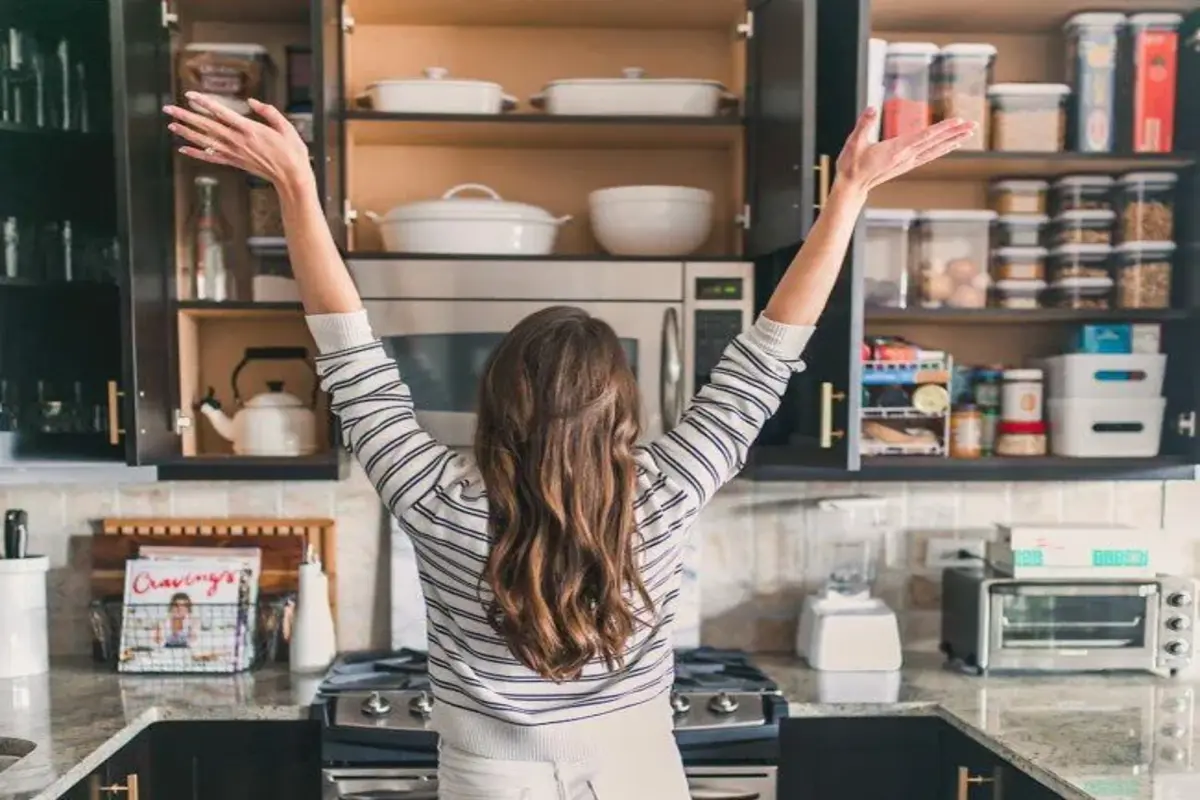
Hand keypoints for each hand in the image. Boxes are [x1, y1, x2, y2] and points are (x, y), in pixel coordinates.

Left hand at [164, 92, 311, 189]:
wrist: (292, 177)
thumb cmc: (292, 152)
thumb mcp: (287, 127)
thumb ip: (268, 112)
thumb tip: (251, 102)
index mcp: (250, 129)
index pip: (222, 113)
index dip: (205, 103)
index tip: (190, 95)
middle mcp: (239, 141)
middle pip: (207, 126)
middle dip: (186, 116)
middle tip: (169, 108)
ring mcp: (235, 153)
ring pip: (206, 141)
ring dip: (187, 133)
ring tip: (171, 125)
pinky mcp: (235, 163)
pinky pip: (211, 158)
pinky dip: (196, 153)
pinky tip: (183, 149)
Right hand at [834, 109, 975, 195]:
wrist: (852, 186)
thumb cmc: (851, 165)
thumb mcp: (853, 143)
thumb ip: (863, 124)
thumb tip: (871, 108)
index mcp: (896, 150)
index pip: (924, 136)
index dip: (942, 128)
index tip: (957, 121)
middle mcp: (905, 157)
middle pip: (935, 142)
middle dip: (955, 133)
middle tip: (973, 125)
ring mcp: (907, 162)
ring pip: (935, 150)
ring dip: (953, 141)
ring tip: (968, 133)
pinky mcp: (905, 165)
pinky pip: (928, 156)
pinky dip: (942, 149)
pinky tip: (951, 146)